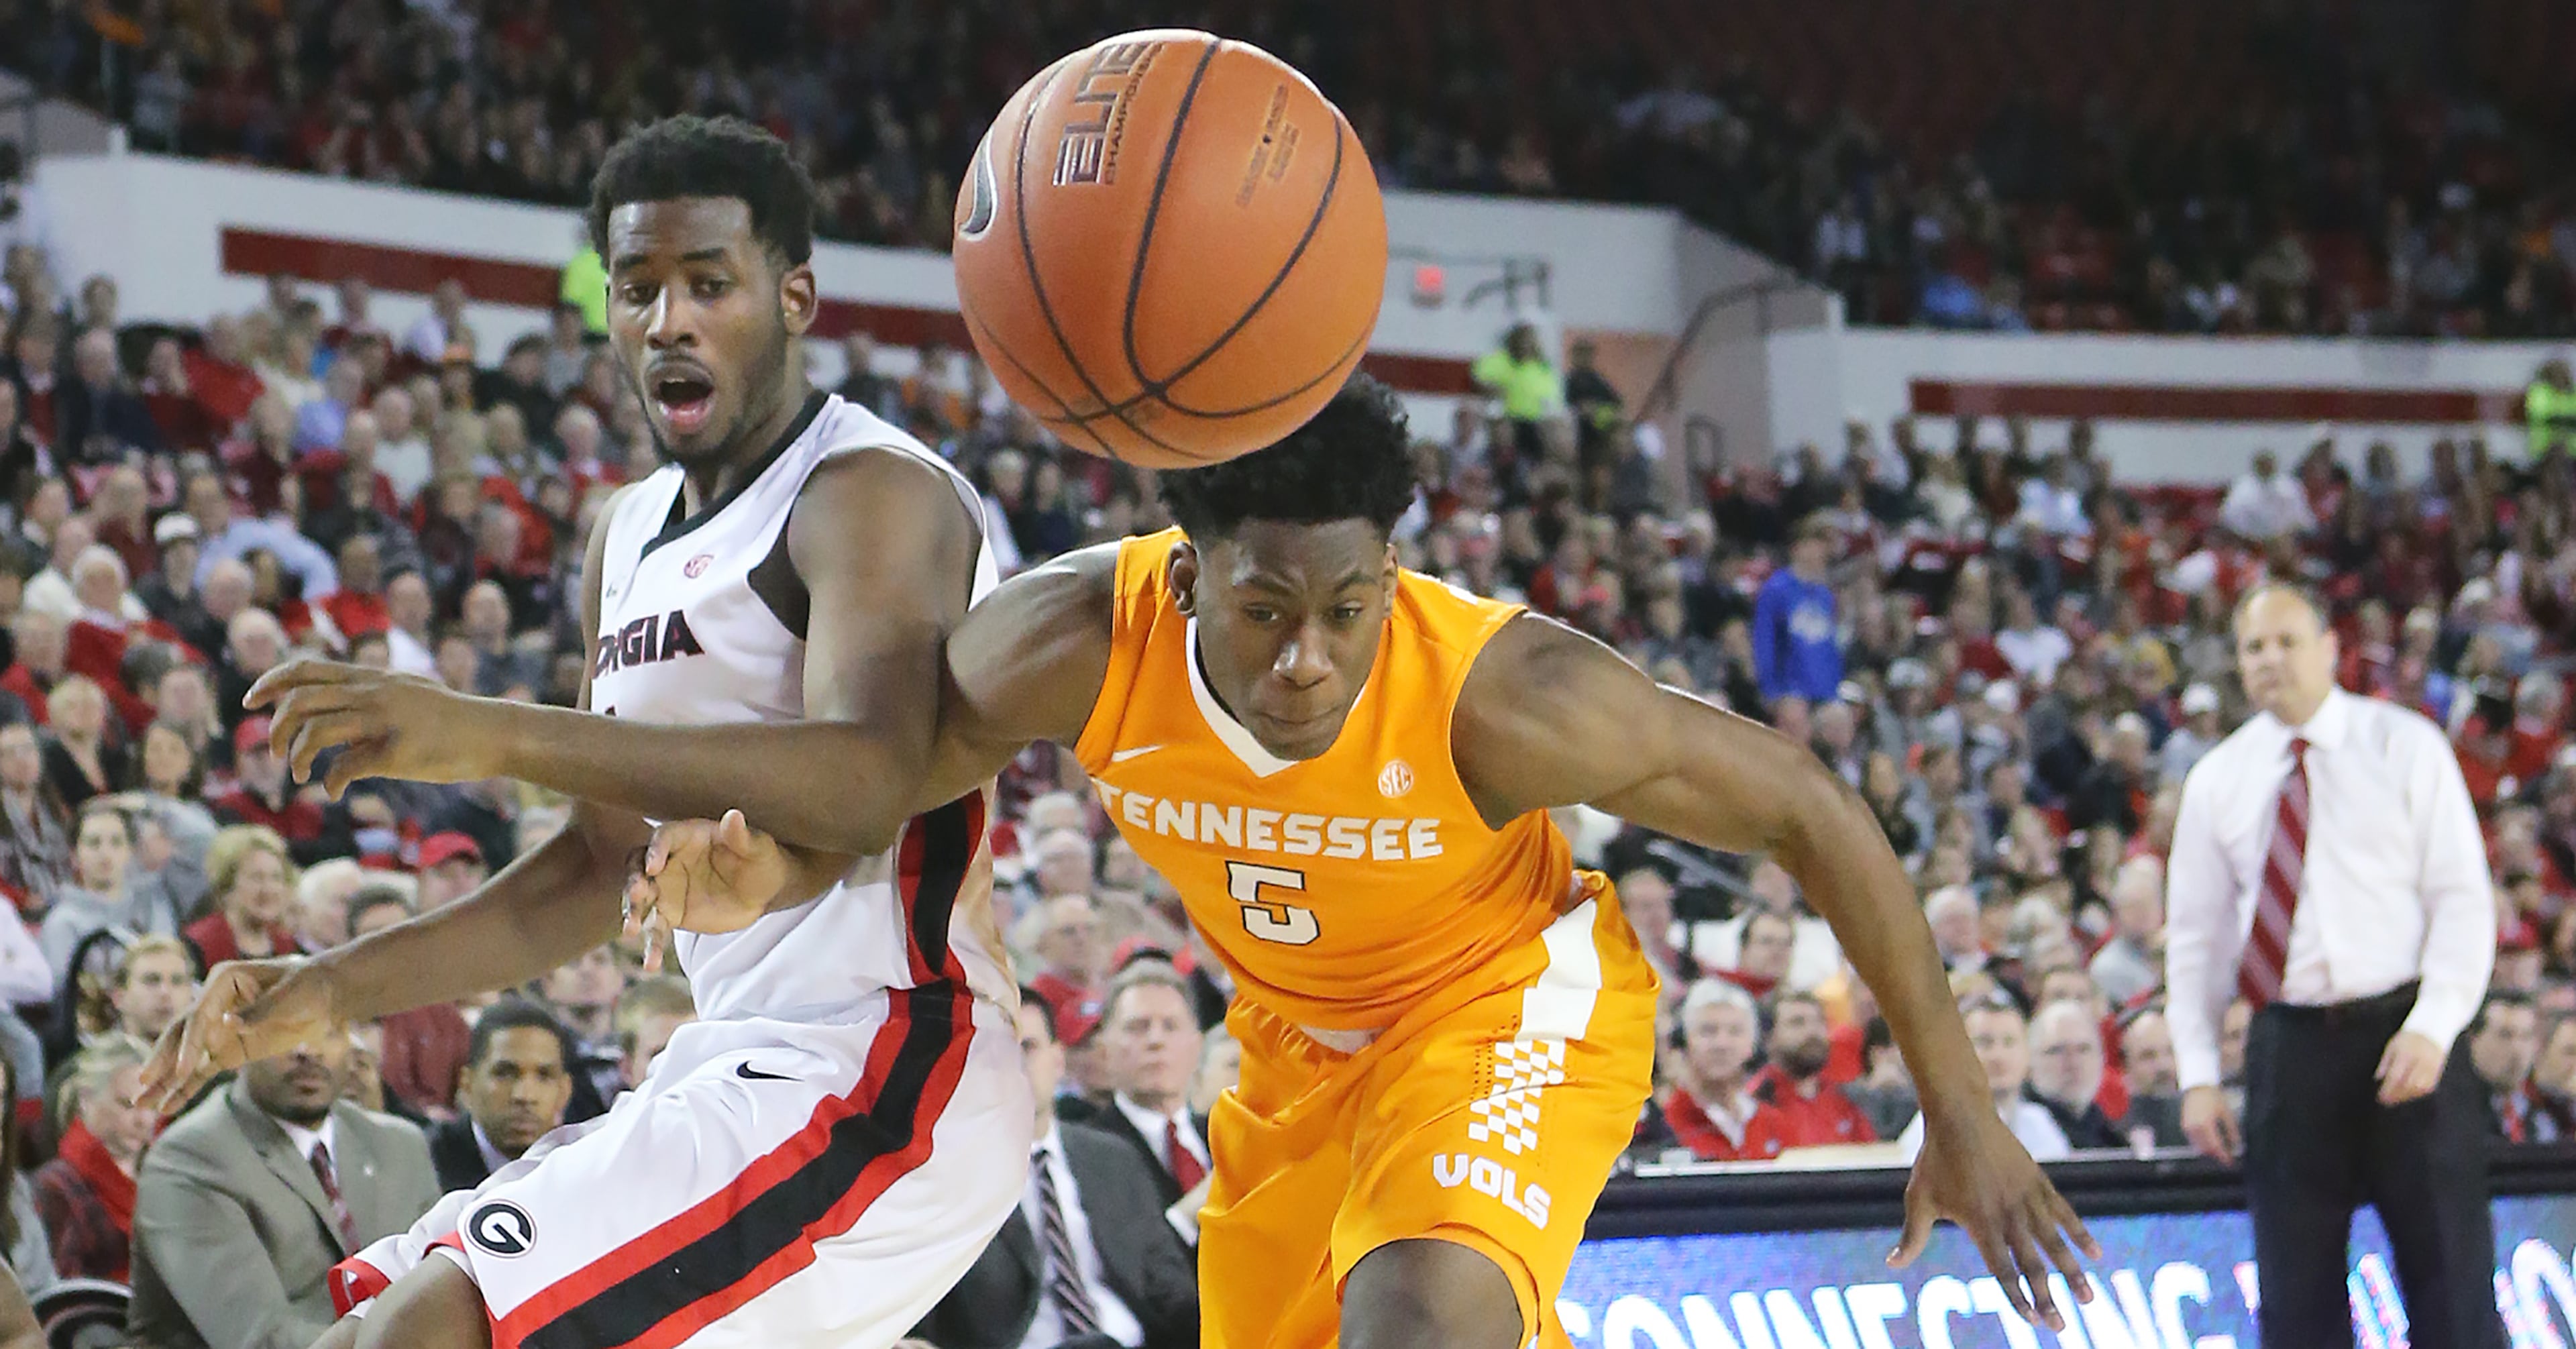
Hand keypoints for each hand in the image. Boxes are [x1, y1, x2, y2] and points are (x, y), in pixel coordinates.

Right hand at [136, 957, 339, 1114]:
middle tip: (143, 1082)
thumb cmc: (309, 987)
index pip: (198, 1016)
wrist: (328, 996)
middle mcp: (212, 1004)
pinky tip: (166, 1107)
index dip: (190, 1044)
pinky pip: (202, 1072)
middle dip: (162, 1060)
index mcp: (224, 982)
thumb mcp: (291, 995)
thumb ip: (261, 1011)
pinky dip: (185, 1089)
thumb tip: (229, 1023)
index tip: (184, 1071)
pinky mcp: (228, 1050)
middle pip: (180, 1034)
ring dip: (164, 1080)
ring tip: (139, 1103)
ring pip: (184, 1057)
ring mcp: (218, 1029)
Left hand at [246, 660, 507, 796]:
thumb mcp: (408, 695)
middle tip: (273, 753)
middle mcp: (374, 693)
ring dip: (294, 757)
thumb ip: (372, 698)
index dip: (270, 682)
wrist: (494, 734)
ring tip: (296, 774)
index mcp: (373, 678)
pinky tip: (334, 792)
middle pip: (300, 700)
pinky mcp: (395, 752)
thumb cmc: (452, 721)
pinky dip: (329, 783)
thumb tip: (341, 717)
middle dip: (274, 728)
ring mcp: (384, 721)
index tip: (250, 701)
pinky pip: (344, 767)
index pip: (306, 668)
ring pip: (314, 732)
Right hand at [622, 810, 789, 969]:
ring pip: (641, 901)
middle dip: (634, 881)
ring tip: (630, 931)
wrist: (765, 890)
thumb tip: (733, 816)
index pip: (663, 838)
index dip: (655, 850)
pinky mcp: (671, 915)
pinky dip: (651, 946)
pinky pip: (655, 930)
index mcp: (687, 836)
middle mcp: (669, 861)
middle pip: (640, 868)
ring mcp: (666, 889)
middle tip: (636, 895)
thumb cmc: (762, 859)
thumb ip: (742, 836)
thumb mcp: (758, 848)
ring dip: (633, 913)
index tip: (653, 866)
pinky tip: (650, 964)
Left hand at [1894, 1107, 2099, 1330]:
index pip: (2003, 1271)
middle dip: (2048, 1298)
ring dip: (2073, 1272)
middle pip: (2033, 1265)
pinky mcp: (2039, 1182)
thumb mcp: (1918, 1199)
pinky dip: (2080, 1234)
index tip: (2032, 1321)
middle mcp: (2009, 1214)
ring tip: (2088, 1298)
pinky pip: (2065, 1212)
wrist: (1960, 1115)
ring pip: (2055, 1242)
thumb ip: (1912, 1237)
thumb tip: (1892, 1264)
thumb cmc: (1935, 1160)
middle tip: (2061, 1327)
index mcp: (1981, 1223)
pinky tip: (2096, 1254)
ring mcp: (2027, 1198)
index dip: (2018, 1298)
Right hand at [2180, 1084, 2241, 1161]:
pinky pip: (2193, 1141)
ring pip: (2199, 1147)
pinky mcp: (2185, 1126)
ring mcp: (2187, 1128)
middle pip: (2206, 1150)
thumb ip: (2232, 1131)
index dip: (2224, 1157)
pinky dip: (2202, 1145)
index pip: (2216, 1147)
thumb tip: (2237, 1145)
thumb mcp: (2227, 1114)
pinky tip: (2211, 1143)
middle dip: (2217, 1156)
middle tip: (2227, 1158)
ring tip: (2220, 1151)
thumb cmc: (2213, 1097)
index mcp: (2205, 1125)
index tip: (2231, 1162)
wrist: (2198, 1087)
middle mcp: (2194, 1128)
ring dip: (2210, 1151)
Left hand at [2376, 1029, 2446, 1103]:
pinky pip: (2430, 1086)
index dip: (2388, 1088)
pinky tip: (2409, 1095)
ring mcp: (2431, 1066)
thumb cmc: (2407, 1038)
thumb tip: (2377, 1078)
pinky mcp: (2438, 1070)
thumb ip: (2385, 1062)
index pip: (2396, 1075)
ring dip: (2407, 1096)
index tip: (2380, 1097)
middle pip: (2408, 1084)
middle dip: (2397, 1095)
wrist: (2432, 1030)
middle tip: (2386, 1101)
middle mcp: (2420, 1061)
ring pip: (2420, 1087)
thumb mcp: (2392, 1046)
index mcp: (2406, 1053)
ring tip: (2396, 1099)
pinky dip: (2419, 1093)